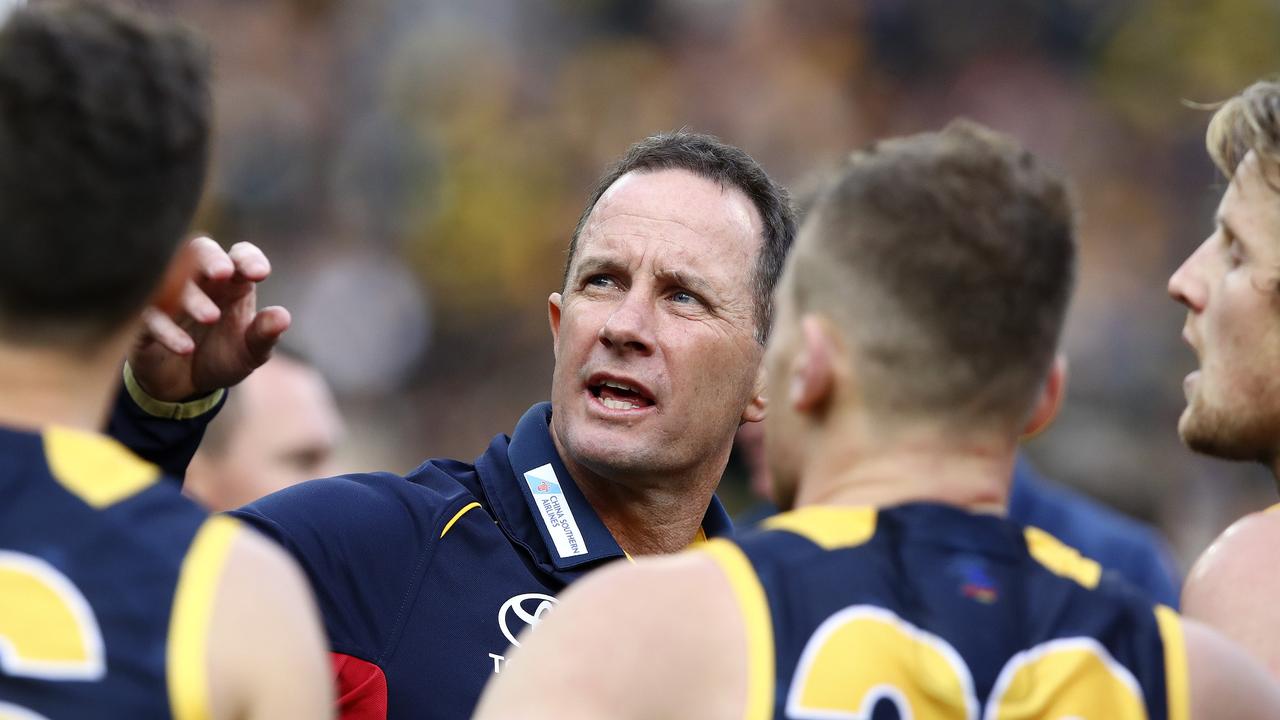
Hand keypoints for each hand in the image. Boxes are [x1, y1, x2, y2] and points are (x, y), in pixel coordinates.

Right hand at [129, 236, 291, 401]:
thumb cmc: (222, 357)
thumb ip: (265, 334)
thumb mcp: (250, 352)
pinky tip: (186, 347)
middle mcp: (199, 282)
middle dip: (210, 258)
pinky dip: (167, 330)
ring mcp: (168, 298)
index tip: (258, 273)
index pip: (240, 255)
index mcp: (231, 283)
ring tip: (210, 317)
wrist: (185, 386)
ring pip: (170, 280)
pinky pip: (149, 318)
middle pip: (198, 252)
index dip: (248, 258)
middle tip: (223, 272)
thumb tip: (283, 317)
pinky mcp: (144, 323)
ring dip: (190, 296)